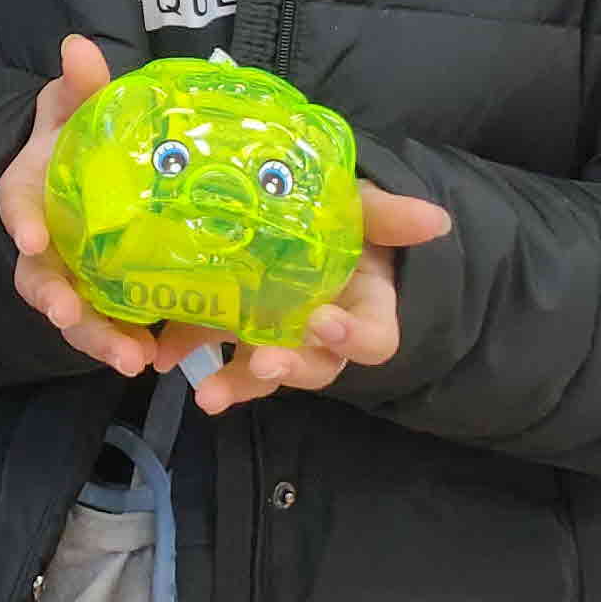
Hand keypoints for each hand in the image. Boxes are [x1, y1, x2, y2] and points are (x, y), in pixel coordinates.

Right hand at [0, 35, 166, 377]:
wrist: (90, 177)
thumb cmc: (77, 141)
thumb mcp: (74, 109)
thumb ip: (79, 88)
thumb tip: (77, 46)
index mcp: (31, 196)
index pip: (16, 207)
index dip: (18, 222)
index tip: (28, 236)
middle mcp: (46, 248)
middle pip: (41, 280)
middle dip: (54, 300)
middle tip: (69, 314)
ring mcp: (77, 280)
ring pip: (79, 317)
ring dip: (100, 339)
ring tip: (132, 360)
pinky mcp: (111, 303)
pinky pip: (120, 328)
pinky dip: (138, 344)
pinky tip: (165, 358)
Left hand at [190, 181, 454, 413]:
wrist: (300, 214)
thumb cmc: (343, 218)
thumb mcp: (365, 209)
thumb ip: (390, 216)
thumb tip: (436, 220)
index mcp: (362, 306)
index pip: (374, 338)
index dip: (353, 340)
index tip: (325, 323)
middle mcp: (321, 333)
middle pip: (316, 366)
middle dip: (290, 367)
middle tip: (265, 363)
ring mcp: (276, 335)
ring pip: (263, 369)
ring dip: (237, 381)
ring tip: (208, 392)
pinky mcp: (232, 329)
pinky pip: (213, 350)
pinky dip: (188, 353)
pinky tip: (163, 356)